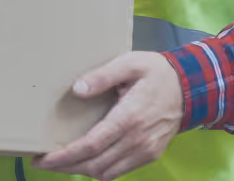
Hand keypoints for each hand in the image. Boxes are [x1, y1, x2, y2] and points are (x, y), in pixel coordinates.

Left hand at [31, 52, 183, 180]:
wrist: (191, 88)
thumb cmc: (156, 72)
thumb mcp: (129, 63)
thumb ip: (102, 76)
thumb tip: (76, 89)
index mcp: (129, 118)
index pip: (91, 145)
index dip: (65, 155)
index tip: (43, 158)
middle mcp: (137, 141)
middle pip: (95, 164)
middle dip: (66, 166)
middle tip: (43, 162)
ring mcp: (145, 151)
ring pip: (106, 173)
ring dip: (81, 170)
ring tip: (61, 161)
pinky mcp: (150, 155)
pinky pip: (120, 171)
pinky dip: (100, 170)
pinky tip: (87, 160)